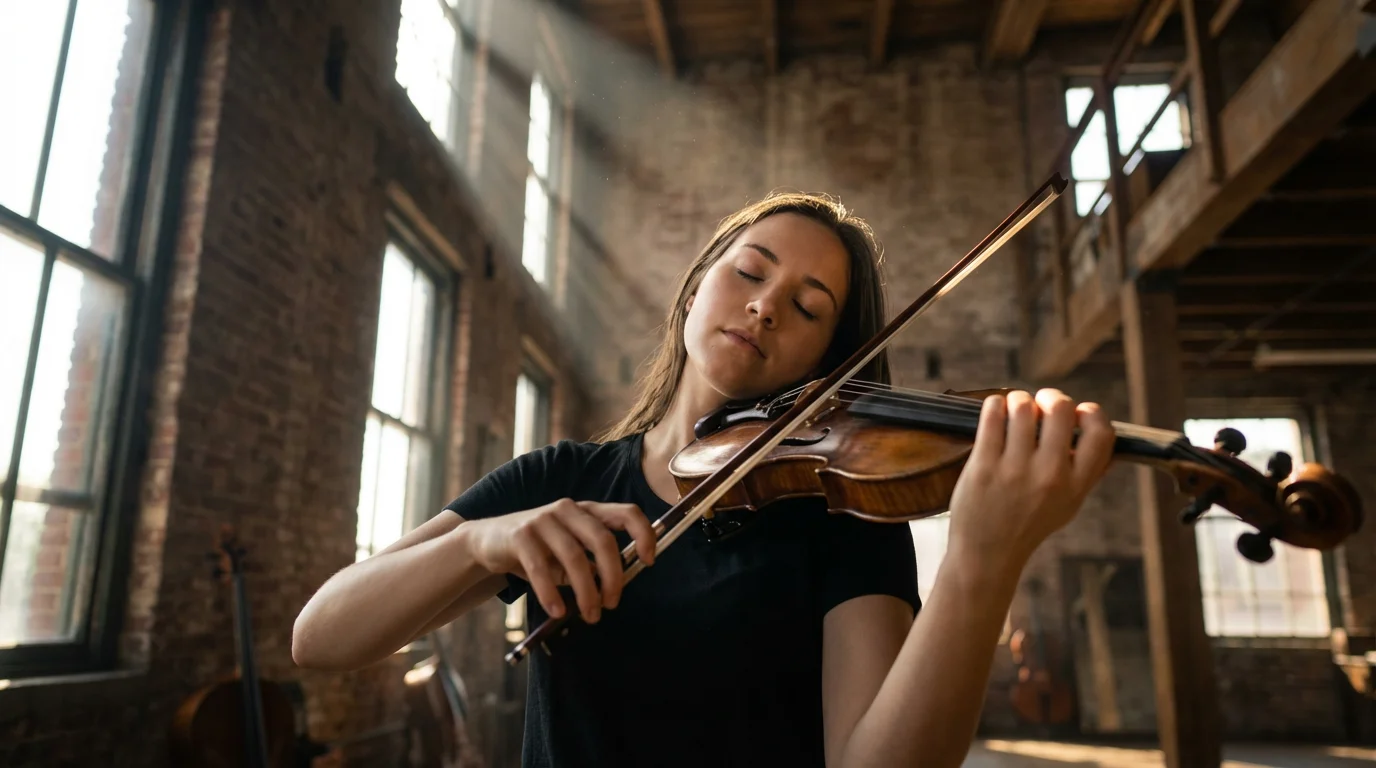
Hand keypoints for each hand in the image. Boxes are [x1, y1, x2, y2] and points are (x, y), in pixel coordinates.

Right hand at [461, 499, 657, 622]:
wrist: (488, 541)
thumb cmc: (537, 550)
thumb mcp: (568, 552)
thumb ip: (592, 563)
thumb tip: (615, 587)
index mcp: (587, 511)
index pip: (626, 513)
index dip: (644, 534)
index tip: (648, 561)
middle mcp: (569, 509)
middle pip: (603, 540)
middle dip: (613, 576)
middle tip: (612, 604)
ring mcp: (543, 519)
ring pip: (575, 558)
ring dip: (586, 592)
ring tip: (590, 615)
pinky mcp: (520, 535)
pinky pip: (541, 569)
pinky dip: (552, 594)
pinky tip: (557, 611)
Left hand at [946, 389, 1113, 571]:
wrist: (988, 554)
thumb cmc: (1029, 525)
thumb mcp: (1069, 506)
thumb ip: (1089, 475)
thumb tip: (1111, 445)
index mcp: (1076, 485)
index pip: (1101, 433)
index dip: (1092, 412)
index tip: (1078, 413)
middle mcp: (1050, 475)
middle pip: (1060, 409)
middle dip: (1051, 397)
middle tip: (1041, 404)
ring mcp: (1015, 470)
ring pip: (1022, 406)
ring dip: (1018, 400)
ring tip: (1014, 410)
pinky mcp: (983, 465)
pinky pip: (992, 415)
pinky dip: (994, 405)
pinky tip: (995, 412)